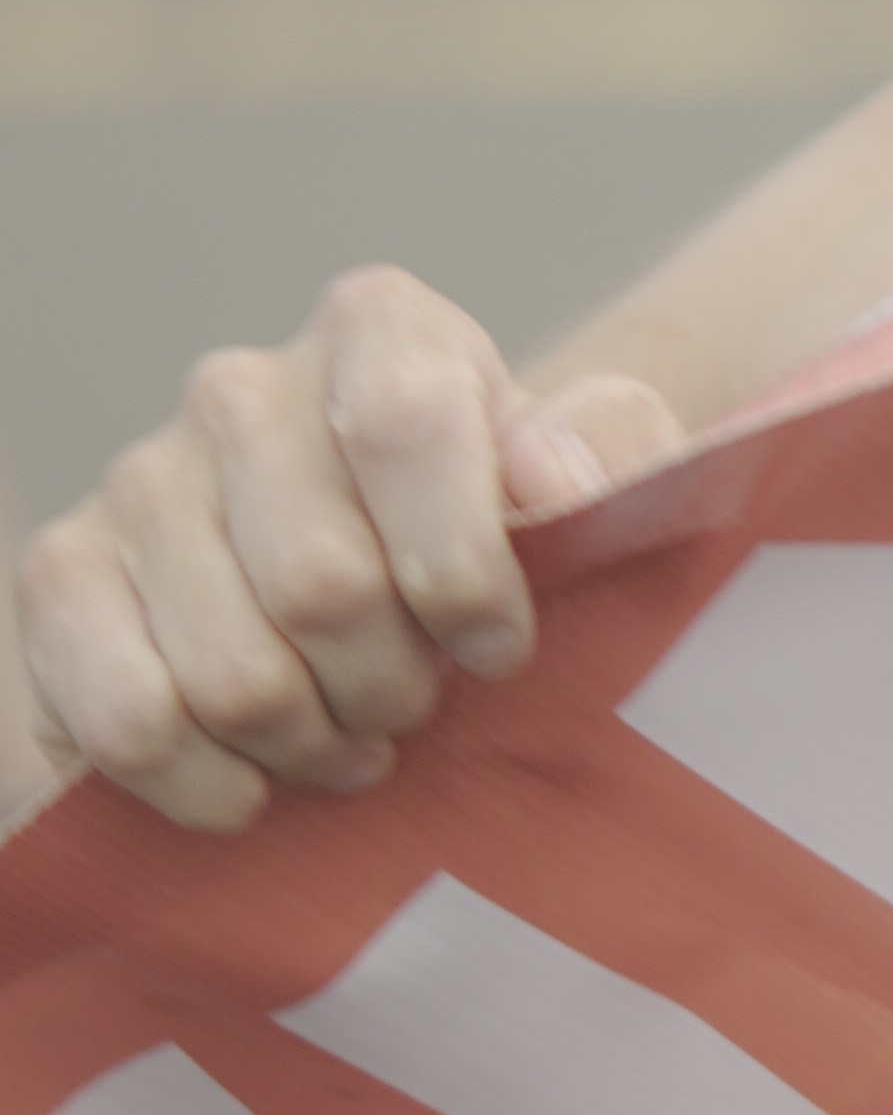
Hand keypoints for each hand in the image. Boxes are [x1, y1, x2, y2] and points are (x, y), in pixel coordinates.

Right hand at [17, 271, 685, 834]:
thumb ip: (611, 450)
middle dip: (395, 687)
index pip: (405, 423)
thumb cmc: (496, 538)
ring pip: (236, 676)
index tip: (499, 646)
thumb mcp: (596, 482)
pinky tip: (257, 776)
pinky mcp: (60, 579)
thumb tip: (547, 475)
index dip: (463, 568)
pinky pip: (132, 723)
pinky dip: (212, 785)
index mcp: (380, 330)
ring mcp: (137, 480)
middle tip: (418, 702)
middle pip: (324, 585)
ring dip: (314, 744)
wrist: (383, 585)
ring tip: (349, 733)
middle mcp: (240, 387)